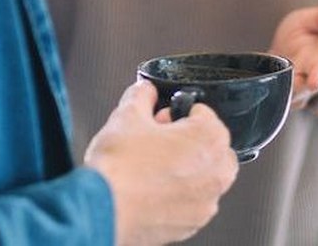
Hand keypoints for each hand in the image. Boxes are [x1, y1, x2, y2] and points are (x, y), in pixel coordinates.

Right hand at [85, 81, 237, 245]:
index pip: (204, 113)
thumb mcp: (127, 115)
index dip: (177, 112)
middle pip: (211, 146)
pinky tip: (149, 189)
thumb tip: (145, 91)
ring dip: (185, 168)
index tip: (161, 119)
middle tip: (158, 140)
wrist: (101, 211)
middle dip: (188, 140)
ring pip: (204, 177)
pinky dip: (177, 194)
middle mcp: (215, 173)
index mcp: (210, 140)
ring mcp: (205, 203)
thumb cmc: (118, 168)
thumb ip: (142, 95)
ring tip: (151, 166)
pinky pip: (191, 202)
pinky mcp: (190, 225)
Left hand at [268, 4, 317, 108]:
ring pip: (285, 97)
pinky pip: (269, 98)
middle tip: (287, 86)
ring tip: (267, 84)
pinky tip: (253, 90)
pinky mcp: (275, 93)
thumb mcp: (313, 20)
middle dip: (295, 89)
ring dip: (278, 93)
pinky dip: (263, 95)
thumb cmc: (305, 33)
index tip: (316, 82)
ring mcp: (291, 90)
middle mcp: (306, 80)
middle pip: (301, 90)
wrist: (292, 47)